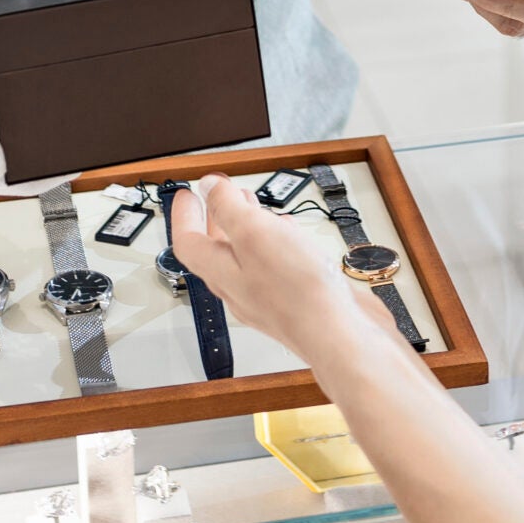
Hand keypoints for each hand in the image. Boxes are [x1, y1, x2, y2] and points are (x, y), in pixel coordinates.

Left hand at [169, 174, 385, 363]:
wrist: (339, 334)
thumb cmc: (297, 292)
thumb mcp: (255, 233)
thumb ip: (228, 208)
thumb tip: (209, 188)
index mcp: (222, 272)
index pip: (188, 241)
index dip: (184, 215)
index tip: (186, 193)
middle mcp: (241, 288)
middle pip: (215, 251)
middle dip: (214, 218)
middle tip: (215, 198)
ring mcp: (268, 296)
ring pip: (246, 258)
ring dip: (245, 228)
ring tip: (251, 206)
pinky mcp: (295, 298)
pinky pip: (275, 266)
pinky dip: (275, 242)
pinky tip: (289, 234)